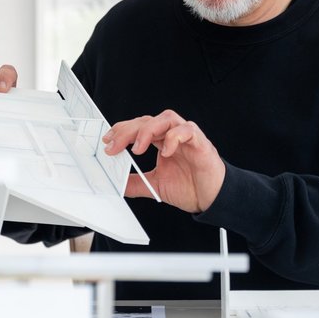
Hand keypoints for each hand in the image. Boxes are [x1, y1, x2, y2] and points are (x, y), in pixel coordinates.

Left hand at [102, 110, 225, 213]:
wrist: (211, 199)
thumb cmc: (189, 187)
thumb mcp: (154, 185)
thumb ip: (135, 182)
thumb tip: (116, 182)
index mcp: (161, 141)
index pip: (138, 127)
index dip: (122, 130)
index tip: (107, 140)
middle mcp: (172, 135)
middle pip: (148, 120)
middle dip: (128, 130)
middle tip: (114, 145)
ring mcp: (187, 137)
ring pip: (166, 118)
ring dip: (148, 130)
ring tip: (138, 147)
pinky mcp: (200, 143)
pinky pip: (187, 130)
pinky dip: (174, 137)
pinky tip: (165, 151)